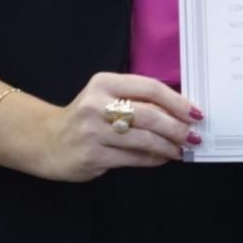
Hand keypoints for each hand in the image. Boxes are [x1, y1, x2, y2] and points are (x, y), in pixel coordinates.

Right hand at [35, 73, 202, 182]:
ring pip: (143, 139)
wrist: (47, 141)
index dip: (177, 101)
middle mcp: (97, 105)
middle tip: (193, 135)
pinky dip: (153, 159)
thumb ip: (136, 99)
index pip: (150, 88)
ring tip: (181, 149)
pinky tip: (163, 158)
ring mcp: (93, 131)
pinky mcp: (93, 155)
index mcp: (104, 83)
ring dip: (168, 146)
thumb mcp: (105, 97)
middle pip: (149, 114)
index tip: (195, 112)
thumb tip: (179, 110)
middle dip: (177, 127)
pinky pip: (133, 158)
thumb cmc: (85, 117)